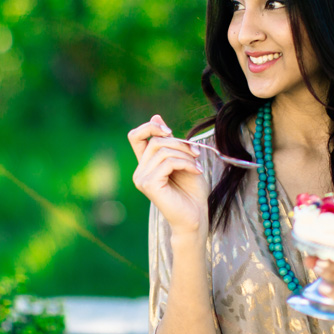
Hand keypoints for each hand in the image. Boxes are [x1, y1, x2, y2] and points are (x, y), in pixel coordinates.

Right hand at [127, 115, 209, 236]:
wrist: (196, 217)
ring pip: (163, 151)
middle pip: (156, 141)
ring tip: (198, 166)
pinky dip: (186, 163)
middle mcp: (140, 171)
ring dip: (186, 155)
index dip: (150, 127)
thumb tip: (155, 116)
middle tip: (197, 154)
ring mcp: (141, 179)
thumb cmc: (191, 191)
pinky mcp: (149, 184)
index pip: (135, 136)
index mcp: (146, 164)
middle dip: (180, 144)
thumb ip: (170, 141)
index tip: (170, 130)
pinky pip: (168, 162)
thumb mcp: (183, 159)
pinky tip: (196, 171)